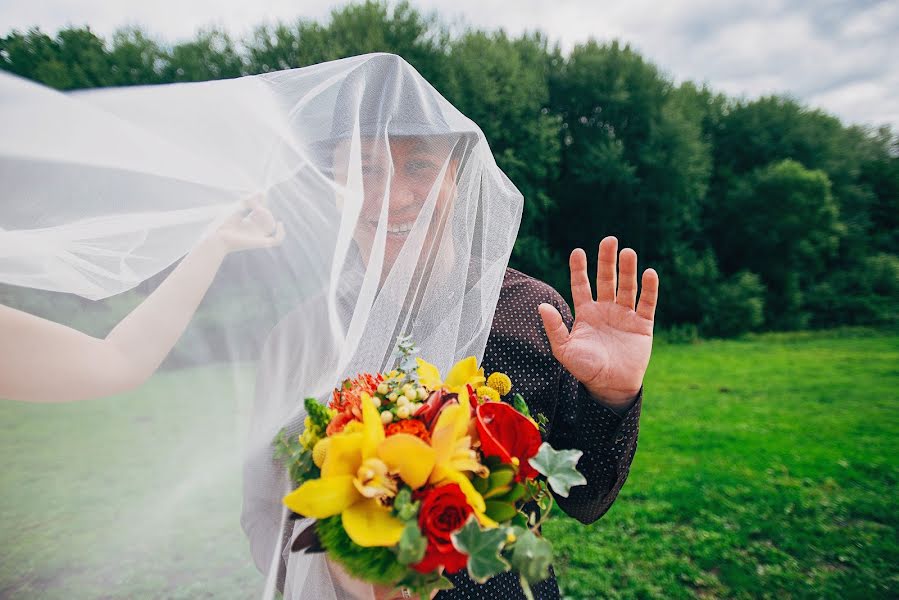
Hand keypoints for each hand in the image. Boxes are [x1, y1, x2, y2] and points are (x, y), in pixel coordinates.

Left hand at [212, 194, 284, 252]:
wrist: (218, 236)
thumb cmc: (223, 223)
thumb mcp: (238, 207)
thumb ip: (250, 200)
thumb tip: (262, 192)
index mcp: (247, 222)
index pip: (259, 211)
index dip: (260, 202)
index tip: (254, 197)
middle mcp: (253, 229)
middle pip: (266, 217)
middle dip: (263, 208)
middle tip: (253, 205)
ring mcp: (257, 236)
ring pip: (270, 225)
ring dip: (267, 215)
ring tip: (257, 210)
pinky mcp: (261, 242)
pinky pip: (276, 240)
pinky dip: (281, 233)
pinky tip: (279, 223)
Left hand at [538, 236, 658, 406]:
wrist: (610, 387)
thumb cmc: (584, 369)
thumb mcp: (564, 349)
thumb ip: (554, 328)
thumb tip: (542, 306)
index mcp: (586, 313)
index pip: (582, 285)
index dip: (579, 268)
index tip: (577, 252)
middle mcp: (605, 309)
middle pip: (606, 279)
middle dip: (607, 260)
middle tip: (609, 240)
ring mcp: (625, 315)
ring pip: (627, 287)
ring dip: (628, 270)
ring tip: (628, 252)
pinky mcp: (642, 325)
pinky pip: (647, 303)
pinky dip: (649, 289)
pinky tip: (649, 273)